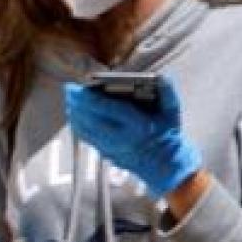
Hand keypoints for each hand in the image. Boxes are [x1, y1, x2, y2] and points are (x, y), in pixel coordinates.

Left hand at [64, 76, 202, 197]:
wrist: (165, 165)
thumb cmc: (168, 135)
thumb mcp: (173, 113)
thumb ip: (168, 92)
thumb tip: (163, 76)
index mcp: (138, 126)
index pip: (109, 110)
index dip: (91, 99)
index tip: (79, 88)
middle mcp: (121, 138)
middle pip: (91, 119)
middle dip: (77, 103)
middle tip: (69, 88)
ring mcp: (111, 147)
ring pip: (85, 129)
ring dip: (74, 113)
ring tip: (69, 99)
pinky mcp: (105, 153)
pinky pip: (86, 138)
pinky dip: (77, 125)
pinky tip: (74, 115)